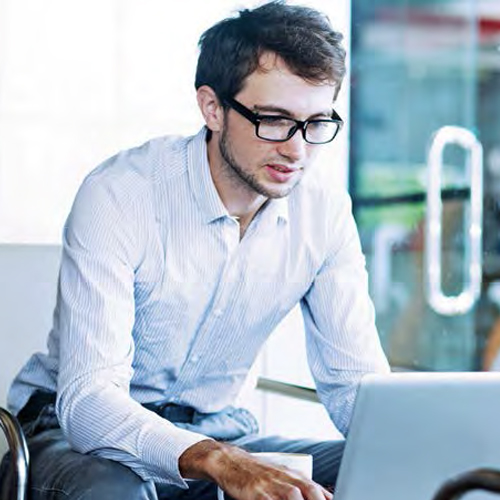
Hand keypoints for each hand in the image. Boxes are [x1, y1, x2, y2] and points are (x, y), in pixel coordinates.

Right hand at [179, 440, 332, 499]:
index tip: (342, 498)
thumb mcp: (284, 476)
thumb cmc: (260, 473)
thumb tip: (328, 495)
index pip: (317, 489)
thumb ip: (305, 487)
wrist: (230, 461)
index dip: (327, 497)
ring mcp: (269, 485)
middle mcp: (284, 478)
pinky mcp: (255, 493)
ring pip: (292, 496)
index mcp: (293, 475)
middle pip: (308, 491)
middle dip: (318, 499)